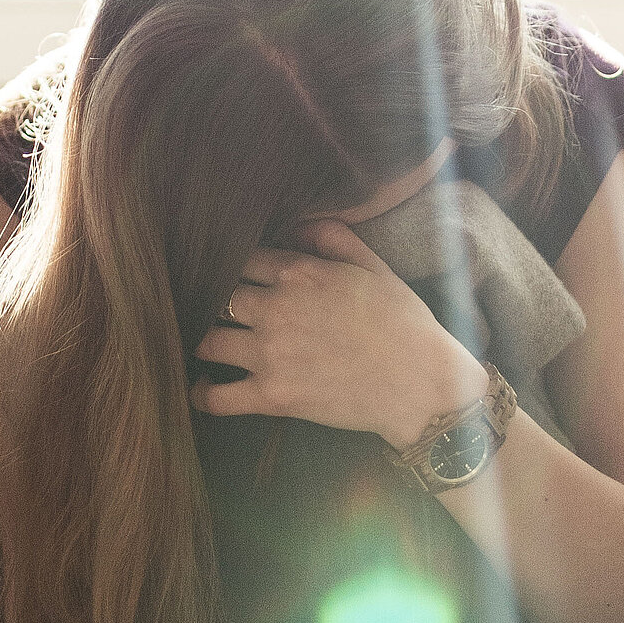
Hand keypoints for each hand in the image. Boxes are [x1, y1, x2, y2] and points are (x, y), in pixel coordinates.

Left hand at [189, 218, 488, 448]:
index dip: (232, 267)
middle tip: (214, 311)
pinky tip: (203, 387)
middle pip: (217, 297)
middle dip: (213, 302)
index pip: (241, 259)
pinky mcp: (272, 396)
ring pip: (206, 341)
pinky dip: (201, 394)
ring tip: (206, 345)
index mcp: (300, 273)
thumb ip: (334, 239)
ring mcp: (270, 354)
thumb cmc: (405, 325)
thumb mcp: (376, 268)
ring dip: (202, 343)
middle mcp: (276, 308)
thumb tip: (298, 226)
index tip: (231, 276)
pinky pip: (216, 397)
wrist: (422, 385)